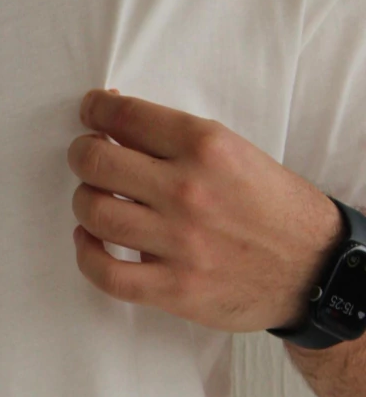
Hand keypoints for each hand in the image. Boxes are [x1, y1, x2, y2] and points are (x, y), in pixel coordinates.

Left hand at [67, 89, 344, 333]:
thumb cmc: (274, 207)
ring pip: (94, 213)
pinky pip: (105, 273)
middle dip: (82, 153)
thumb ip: (176, 138)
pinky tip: (92, 242)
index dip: (96, 109)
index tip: (91, 112)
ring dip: (84, 202)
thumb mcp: (235, 152)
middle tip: (88, 157)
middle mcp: (188, 191)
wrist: (315, 268)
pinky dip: (87, 255)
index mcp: (206, 147)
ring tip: (96, 200)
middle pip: (96, 162)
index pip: (124, 116)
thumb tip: (116, 120)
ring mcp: (179, 242)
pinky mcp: (175, 288)